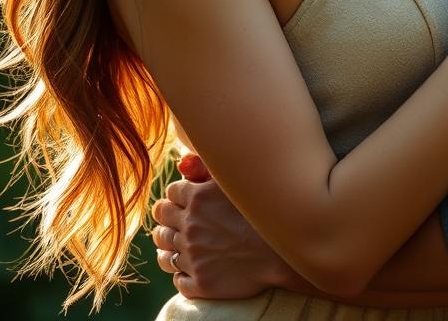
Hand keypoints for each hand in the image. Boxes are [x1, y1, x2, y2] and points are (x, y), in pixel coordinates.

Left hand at [151, 154, 290, 299]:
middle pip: (161, 222)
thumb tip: (180, 163)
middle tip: (180, 222)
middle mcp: (190, 227)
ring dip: (169, 248)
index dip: (178, 196)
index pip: (170, 194)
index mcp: (197, 198)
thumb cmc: (264, 209)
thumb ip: (205, 168)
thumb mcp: (235, 181)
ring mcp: (193, 257)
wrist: (286, 251)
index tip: (188, 201)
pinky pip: (178, 279)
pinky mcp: (200, 283)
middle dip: (168, 220)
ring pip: (164, 253)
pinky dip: (183, 273)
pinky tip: (194, 267)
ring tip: (181, 246)